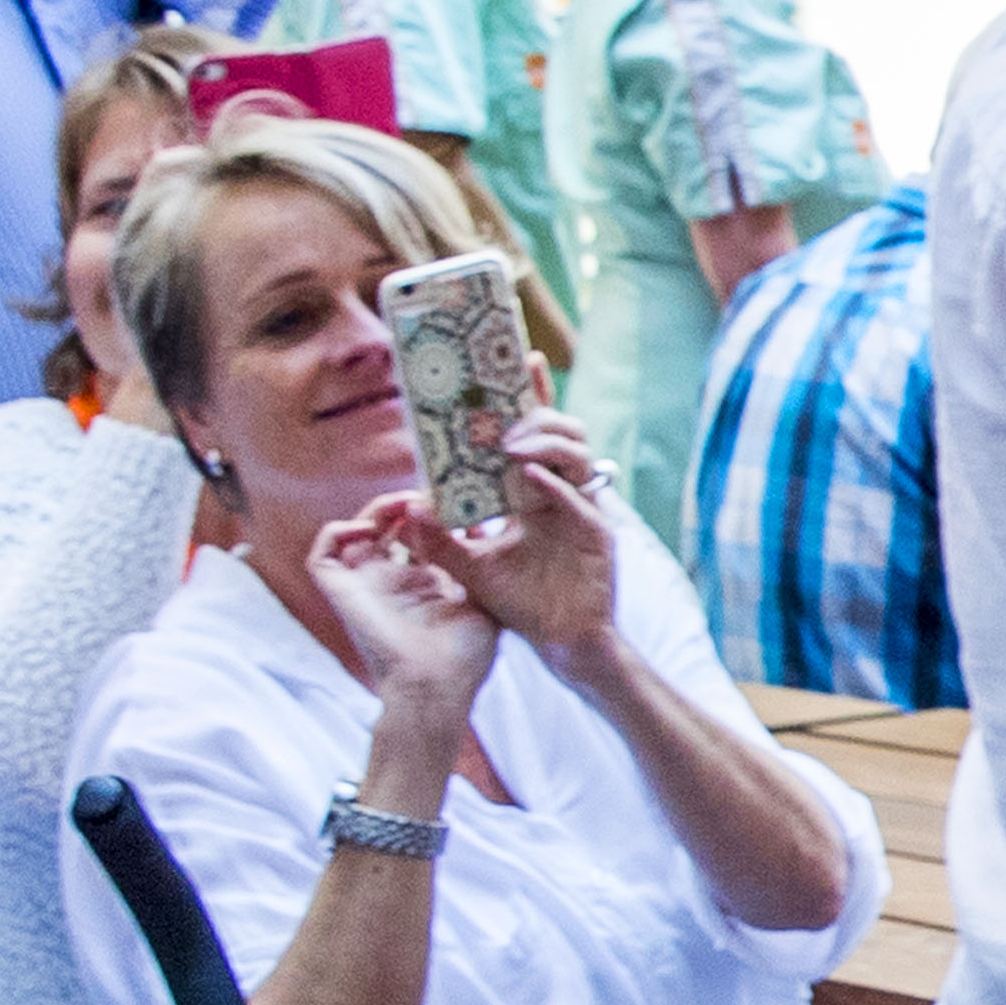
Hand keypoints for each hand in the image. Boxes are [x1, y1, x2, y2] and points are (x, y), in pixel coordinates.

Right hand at [310, 502, 503, 751]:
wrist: (437, 687)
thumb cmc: (464, 658)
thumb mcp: (484, 598)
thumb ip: (477, 560)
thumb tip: (480, 522)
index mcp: (422, 586)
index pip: (417, 536)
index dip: (429, 512)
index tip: (450, 494)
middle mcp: (390, 583)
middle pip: (385, 528)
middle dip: (405, 504)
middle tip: (429, 492)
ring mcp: (364, 587)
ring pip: (354, 533)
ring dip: (376, 511)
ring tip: (405, 503)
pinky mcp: (341, 594)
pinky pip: (323, 554)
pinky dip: (339, 532)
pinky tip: (370, 529)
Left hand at [430, 415, 627, 669]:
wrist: (560, 643)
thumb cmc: (522, 604)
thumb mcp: (472, 568)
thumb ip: (441, 539)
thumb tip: (410, 508)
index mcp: (536, 492)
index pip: (534, 435)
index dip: (530, 396)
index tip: (521, 361)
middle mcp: (561, 493)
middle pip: (563, 432)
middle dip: (535, 415)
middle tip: (502, 425)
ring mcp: (582, 510)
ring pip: (576, 455)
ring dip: (543, 443)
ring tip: (511, 447)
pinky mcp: (596, 533)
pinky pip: (577, 500)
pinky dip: (555, 485)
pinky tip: (530, 476)